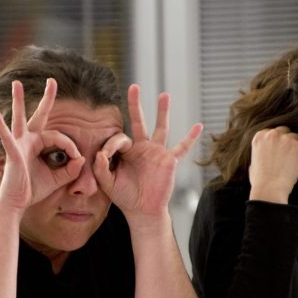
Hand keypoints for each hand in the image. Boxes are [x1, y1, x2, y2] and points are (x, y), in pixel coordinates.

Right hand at [0, 78, 84, 210]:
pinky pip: (7, 137)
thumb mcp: (57, 179)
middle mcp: (27, 141)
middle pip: (38, 116)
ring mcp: (18, 145)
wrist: (17, 203)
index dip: (70, 144)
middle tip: (52, 80)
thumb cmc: (33, 190)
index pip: (58, 136)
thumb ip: (70, 170)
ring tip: (16, 84)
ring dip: (18, 101)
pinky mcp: (12, 153)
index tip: (77, 157)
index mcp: (37, 145)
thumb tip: (82, 160)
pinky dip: (0, 125)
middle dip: (47, 98)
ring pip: (19, 119)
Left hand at [93, 83, 201, 221]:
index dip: (111, 145)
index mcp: (126, 152)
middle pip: (138, 121)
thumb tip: (99, 152)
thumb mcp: (107, 183)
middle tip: (133, 86)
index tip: (104, 156)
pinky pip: (182, 147)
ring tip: (164, 95)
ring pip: (160, 127)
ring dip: (162, 111)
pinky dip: (191, 137)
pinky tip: (199, 126)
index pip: (119, 138)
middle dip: (135, 104)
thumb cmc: (125, 197)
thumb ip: (100, 168)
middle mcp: (142, 148)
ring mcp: (157, 152)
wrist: (143, 211)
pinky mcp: (169, 160)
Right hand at [248, 126, 297, 203]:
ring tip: (290, 161)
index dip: (276, 141)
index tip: (277, 149)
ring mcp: (286, 138)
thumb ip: (261, 150)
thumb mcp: (254, 160)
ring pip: (295, 137)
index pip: (272, 132)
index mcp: (259, 136)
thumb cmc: (260, 179)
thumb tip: (267, 150)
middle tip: (286, 154)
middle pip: (284, 131)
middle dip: (285, 141)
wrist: (270, 188)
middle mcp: (272, 134)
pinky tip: (295, 163)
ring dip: (294, 146)